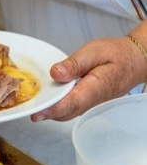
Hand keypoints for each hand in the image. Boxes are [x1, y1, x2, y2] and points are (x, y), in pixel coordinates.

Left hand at [31, 36, 146, 121]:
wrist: (136, 60)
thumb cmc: (117, 53)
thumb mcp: (94, 51)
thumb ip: (74, 63)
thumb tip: (56, 73)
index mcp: (96, 87)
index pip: (72, 103)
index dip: (53, 109)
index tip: (37, 112)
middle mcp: (93, 100)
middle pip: (67, 112)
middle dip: (48, 113)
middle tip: (29, 109)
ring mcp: (92, 103)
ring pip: (68, 112)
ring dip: (52, 111)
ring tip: (34, 105)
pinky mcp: (89, 101)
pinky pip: (72, 107)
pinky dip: (58, 106)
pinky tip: (48, 99)